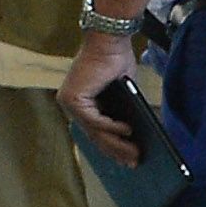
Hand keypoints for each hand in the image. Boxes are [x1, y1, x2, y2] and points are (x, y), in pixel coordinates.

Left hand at [62, 25, 146, 163]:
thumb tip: (133, 138)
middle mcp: (71, 105)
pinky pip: (95, 120)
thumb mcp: (122, 94)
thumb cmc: (116, 64)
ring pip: (96, 131)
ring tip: (136, 152)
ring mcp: (69, 103)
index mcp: (81, 104)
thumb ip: (122, 113)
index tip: (127, 161)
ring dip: (118, 144)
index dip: (112, 149)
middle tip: (134, 163)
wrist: (109, 43)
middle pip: (96, 135)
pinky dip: (113, 127)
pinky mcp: (73, 99)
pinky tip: (129, 131)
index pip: (96, 132)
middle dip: (117, 151)